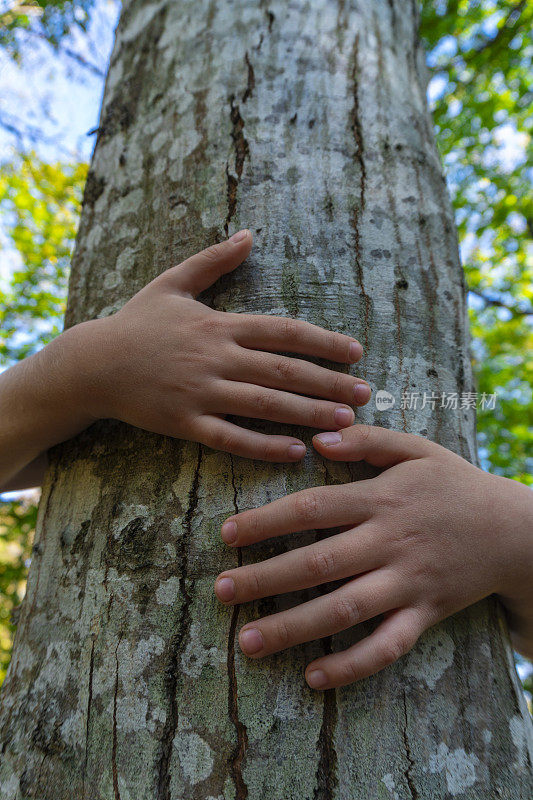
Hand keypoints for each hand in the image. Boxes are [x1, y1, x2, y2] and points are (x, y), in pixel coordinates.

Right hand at [82, 229, 369, 460]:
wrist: (93, 364)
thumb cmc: (137, 323)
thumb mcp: (173, 282)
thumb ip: (213, 261)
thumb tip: (248, 234)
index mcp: (220, 325)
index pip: (284, 332)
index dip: (324, 342)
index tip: (356, 352)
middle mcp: (216, 358)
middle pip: (284, 371)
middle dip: (330, 383)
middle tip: (367, 394)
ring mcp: (200, 392)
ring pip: (265, 405)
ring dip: (309, 414)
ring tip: (346, 421)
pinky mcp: (184, 423)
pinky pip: (231, 438)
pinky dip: (264, 446)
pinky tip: (296, 451)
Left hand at [214, 425, 532, 687]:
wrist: (514, 531)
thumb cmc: (455, 485)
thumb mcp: (416, 449)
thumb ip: (367, 440)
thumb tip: (316, 437)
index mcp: (380, 499)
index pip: (313, 509)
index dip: (266, 521)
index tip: (227, 535)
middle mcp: (388, 542)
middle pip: (318, 563)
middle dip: (265, 578)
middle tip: (222, 592)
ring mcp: (407, 582)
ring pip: (345, 609)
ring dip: (294, 627)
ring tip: (248, 640)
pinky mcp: (425, 614)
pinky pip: (387, 646)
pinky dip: (352, 665)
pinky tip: (314, 677)